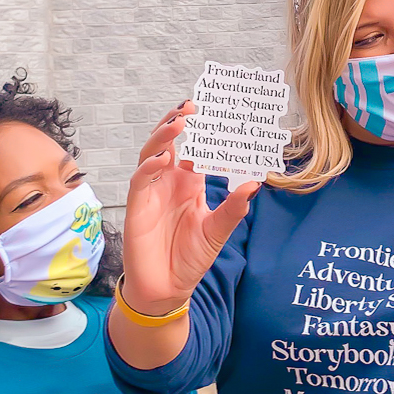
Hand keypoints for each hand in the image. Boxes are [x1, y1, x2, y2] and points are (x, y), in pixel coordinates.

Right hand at [121, 101, 257, 311]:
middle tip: (193, 105)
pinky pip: (140, 181)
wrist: (167, 288)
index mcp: (190, 183)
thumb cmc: (190, 257)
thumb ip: (234, 208)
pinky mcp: (137, 207)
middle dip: (178, 122)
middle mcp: (169, 182)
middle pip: (170, 143)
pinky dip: (148, 167)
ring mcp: (151, 192)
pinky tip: (161, 159)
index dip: (203, 130)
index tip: (216, 110)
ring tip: (178, 122)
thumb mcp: (218, 231)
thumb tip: (256, 183)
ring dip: (162, 137)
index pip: (196, 149)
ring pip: (151, 154)